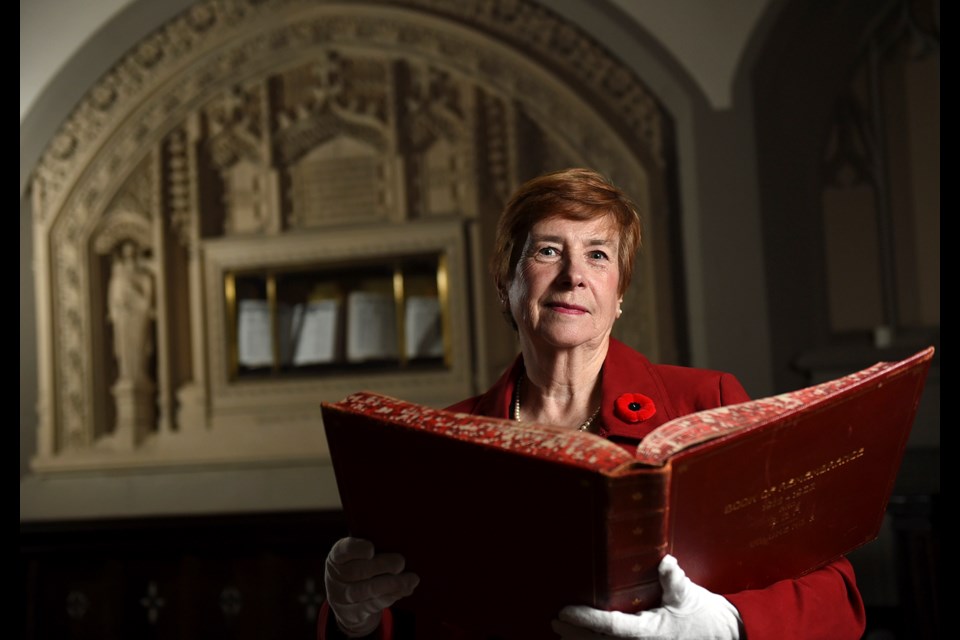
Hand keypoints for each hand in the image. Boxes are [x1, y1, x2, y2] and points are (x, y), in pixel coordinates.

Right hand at [324, 537, 419, 637]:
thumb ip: (373, 547)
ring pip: (368, 590)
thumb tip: (399, 543)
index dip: (357, 549)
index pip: (344, 550)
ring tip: (412, 579)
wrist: (346, 601)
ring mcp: (342, 597)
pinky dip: (391, 597)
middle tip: (401, 562)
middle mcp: (336, 576)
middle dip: (383, 565)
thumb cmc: (359, 566)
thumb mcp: (358, 555)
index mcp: (337, 556)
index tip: (371, 549)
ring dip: (393, 584)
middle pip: (358, 570)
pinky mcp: (353, 613)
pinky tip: (405, 590)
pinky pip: (373, 605)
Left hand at [552, 554, 741, 638]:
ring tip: (562, 633)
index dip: (585, 618)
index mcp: (649, 633)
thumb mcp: (688, 596)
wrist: (724, 638)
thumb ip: (674, 581)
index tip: (564, 610)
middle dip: (574, 634)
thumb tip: (666, 562)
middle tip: (555, 620)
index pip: (610, 626)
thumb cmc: (704, 616)